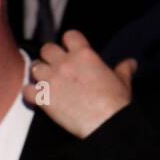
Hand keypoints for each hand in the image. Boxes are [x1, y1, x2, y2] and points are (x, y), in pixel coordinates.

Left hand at [23, 30, 137, 138]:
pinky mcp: (44, 98)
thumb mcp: (123, 82)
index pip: (69, 35)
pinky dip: (30, 95)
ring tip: (46, 83)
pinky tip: (37, 99)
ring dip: (39, 75)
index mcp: (84, 54)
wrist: (106, 123)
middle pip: (47, 49)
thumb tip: (132, 63)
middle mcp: (65, 63)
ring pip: (35, 67)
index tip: (70, 51)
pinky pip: (26, 90)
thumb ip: (124, 69)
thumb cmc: (116, 102)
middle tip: (55, 68)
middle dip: (50, 57)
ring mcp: (52, 79)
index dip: (68, 43)